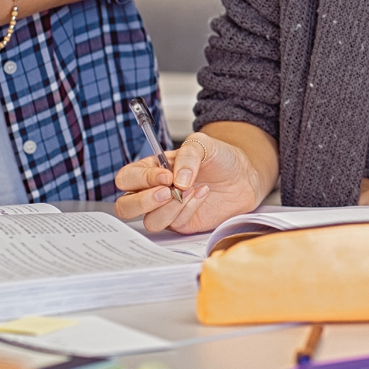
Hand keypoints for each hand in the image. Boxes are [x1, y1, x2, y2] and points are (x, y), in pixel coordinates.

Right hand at [114, 132, 267, 233]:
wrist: (244, 174)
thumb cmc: (219, 157)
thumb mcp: (202, 144)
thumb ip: (188, 156)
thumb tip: (178, 180)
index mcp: (150, 170)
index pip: (127, 178)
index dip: (142, 179)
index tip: (166, 175)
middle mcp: (153, 192)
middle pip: (125, 207)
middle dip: (143, 201)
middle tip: (167, 191)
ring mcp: (167, 210)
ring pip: (150, 221)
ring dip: (170, 207)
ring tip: (190, 190)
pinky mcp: (183, 223)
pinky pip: (175, 224)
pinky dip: (189, 208)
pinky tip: (202, 193)